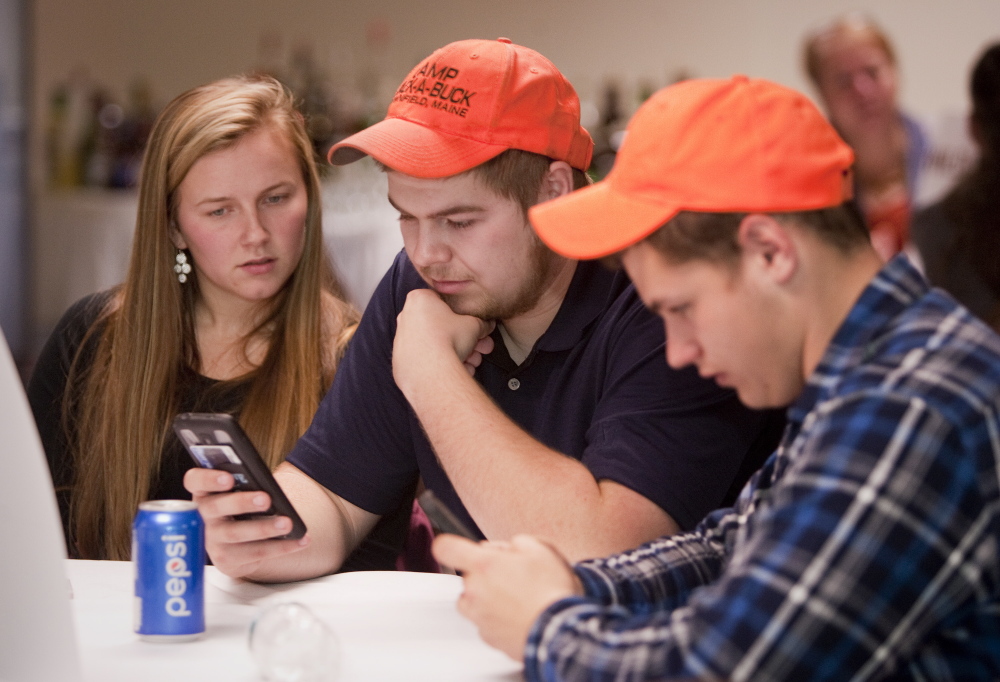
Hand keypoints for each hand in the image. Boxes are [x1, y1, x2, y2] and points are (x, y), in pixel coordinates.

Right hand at [183, 468, 309, 578]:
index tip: (229, 478)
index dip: (208, 479)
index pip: (194, 481)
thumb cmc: (240, 507)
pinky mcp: (227, 560)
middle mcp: (203, 516)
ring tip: (287, 523)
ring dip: (264, 528)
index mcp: (204, 492)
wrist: (237, 541)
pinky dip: (281, 546)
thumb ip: (246, 484)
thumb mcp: (239, 492)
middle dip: (241, 502)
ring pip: (236, 534)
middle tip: (266, 499)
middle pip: (215, 508)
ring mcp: (213, 540)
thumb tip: (269, 486)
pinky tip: (299, 540)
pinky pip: (255, 553)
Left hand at [393, 289, 494, 392]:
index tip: (477, 330)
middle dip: (465, 340)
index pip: (447, 305)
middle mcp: (406, 316)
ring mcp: (400, 340)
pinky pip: (424, 360)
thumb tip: (486, 326)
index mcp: (420, 299)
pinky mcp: (400, 361)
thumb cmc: (450, 340)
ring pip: (435, 345)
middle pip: (442, 327)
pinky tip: (457, 372)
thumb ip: (481, 323)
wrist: (431, 372)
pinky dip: (440, 365)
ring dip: (456, 353)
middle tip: (480, 350)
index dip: (466, 318)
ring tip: (472, 364)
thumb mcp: (474, 326)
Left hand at [433, 533, 582, 659]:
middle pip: (467, 577)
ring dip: (488, 597)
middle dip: (486, 574)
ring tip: (516, 598)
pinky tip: (518, 615)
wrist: (560, 632)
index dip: (450, 545)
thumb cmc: (551, 591)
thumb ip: (517, 543)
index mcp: (484, 565)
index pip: (446, 548)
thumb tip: (508, 549)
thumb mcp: (541, 550)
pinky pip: (486, 622)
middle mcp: (475, 591)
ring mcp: (479, 617)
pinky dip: (497, 618)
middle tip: (515, 576)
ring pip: (473, 601)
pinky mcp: (488, 638)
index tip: (458, 548)